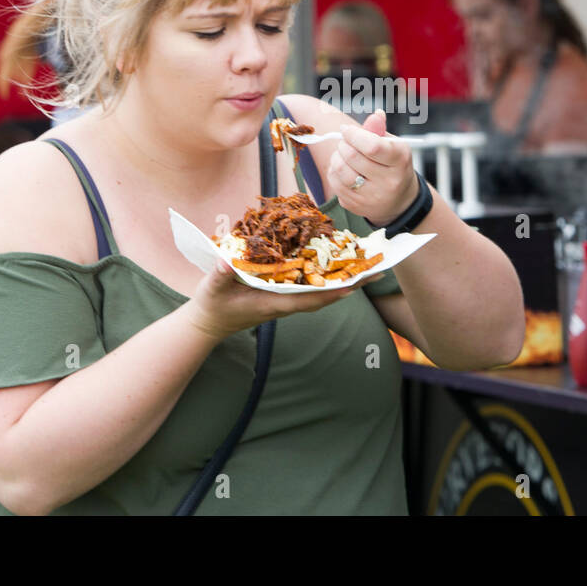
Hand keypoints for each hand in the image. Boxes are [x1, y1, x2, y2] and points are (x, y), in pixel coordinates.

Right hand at [184, 260, 359, 341]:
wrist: (209, 324)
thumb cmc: (212, 305)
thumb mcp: (212, 288)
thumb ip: (219, 275)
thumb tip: (225, 261)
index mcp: (274, 303)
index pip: (309, 299)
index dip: (332, 293)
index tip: (354, 285)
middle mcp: (285, 304)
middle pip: (324, 295)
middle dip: (350, 284)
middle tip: (378, 270)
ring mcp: (286, 301)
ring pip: (321, 292)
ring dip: (344, 281)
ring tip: (367, 267)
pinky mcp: (283, 296)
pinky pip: (312, 288)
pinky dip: (328, 279)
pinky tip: (338, 268)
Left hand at [326, 109, 417, 227]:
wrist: (400, 201)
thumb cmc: (394, 165)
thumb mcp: (394, 145)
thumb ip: (380, 130)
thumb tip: (376, 114)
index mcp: (400, 161)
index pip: (372, 146)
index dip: (354, 134)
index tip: (347, 129)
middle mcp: (388, 182)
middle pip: (352, 156)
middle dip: (343, 143)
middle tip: (345, 140)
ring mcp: (371, 197)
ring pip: (340, 170)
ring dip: (336, 156)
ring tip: (343, 153)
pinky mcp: (356, 206)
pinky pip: (334, 183)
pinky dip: (334, 171)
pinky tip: (342, 168)